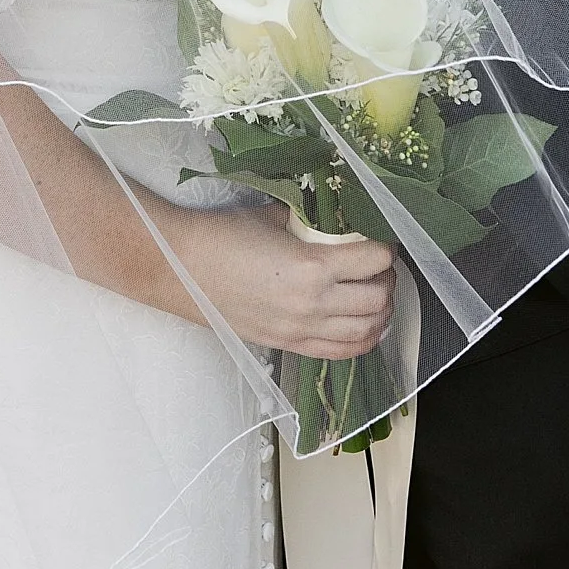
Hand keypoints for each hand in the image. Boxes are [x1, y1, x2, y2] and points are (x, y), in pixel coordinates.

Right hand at [171, 204, 395, 357]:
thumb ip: (311, 221)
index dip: (386, 246)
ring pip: (365, 332)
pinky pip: (340, 352)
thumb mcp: (274, 216)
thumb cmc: (222, 236)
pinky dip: (363, 340)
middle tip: (383, 264)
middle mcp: (313, 305)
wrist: (180, 268)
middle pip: (377, 300)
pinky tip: (366, 325)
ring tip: (378, 293)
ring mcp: (301, 331)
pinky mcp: (288, 346)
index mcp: (312, 266)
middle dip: (389, 280)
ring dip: (382, 312)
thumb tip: (337, 217)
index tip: (384, 237)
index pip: (374, 260)